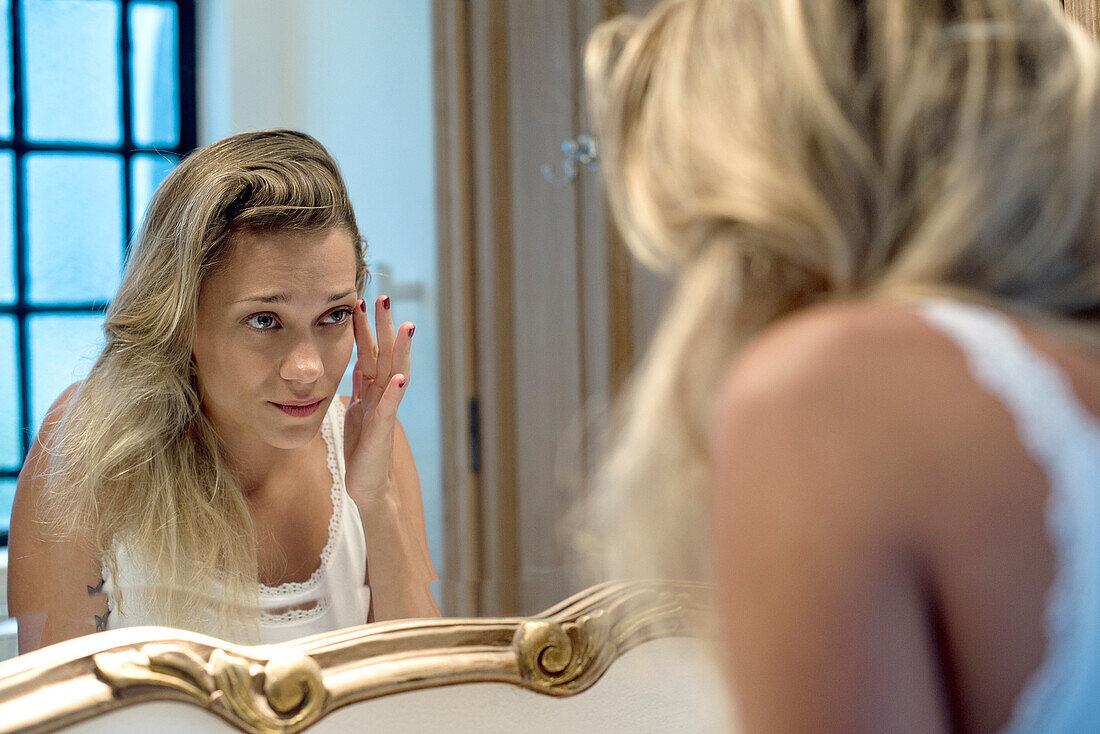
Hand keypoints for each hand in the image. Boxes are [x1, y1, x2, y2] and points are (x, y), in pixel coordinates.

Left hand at [344, 295, 413, 507]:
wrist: (369, 486)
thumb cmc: (362, 451)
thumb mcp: (356, 411)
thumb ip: (360, 388)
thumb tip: (358, 362)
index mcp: (372, 390)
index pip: (369, 352)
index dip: (365, 328)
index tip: (358, 301)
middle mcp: (382, 396)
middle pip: (385, 355)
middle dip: (385, 327)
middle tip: (384, 297)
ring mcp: (384, 411)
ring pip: (394, 374)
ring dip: (400, 351)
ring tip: (406, 327)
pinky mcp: (382, 430)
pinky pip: (390, 408)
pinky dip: (396, 392)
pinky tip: (400, 377)